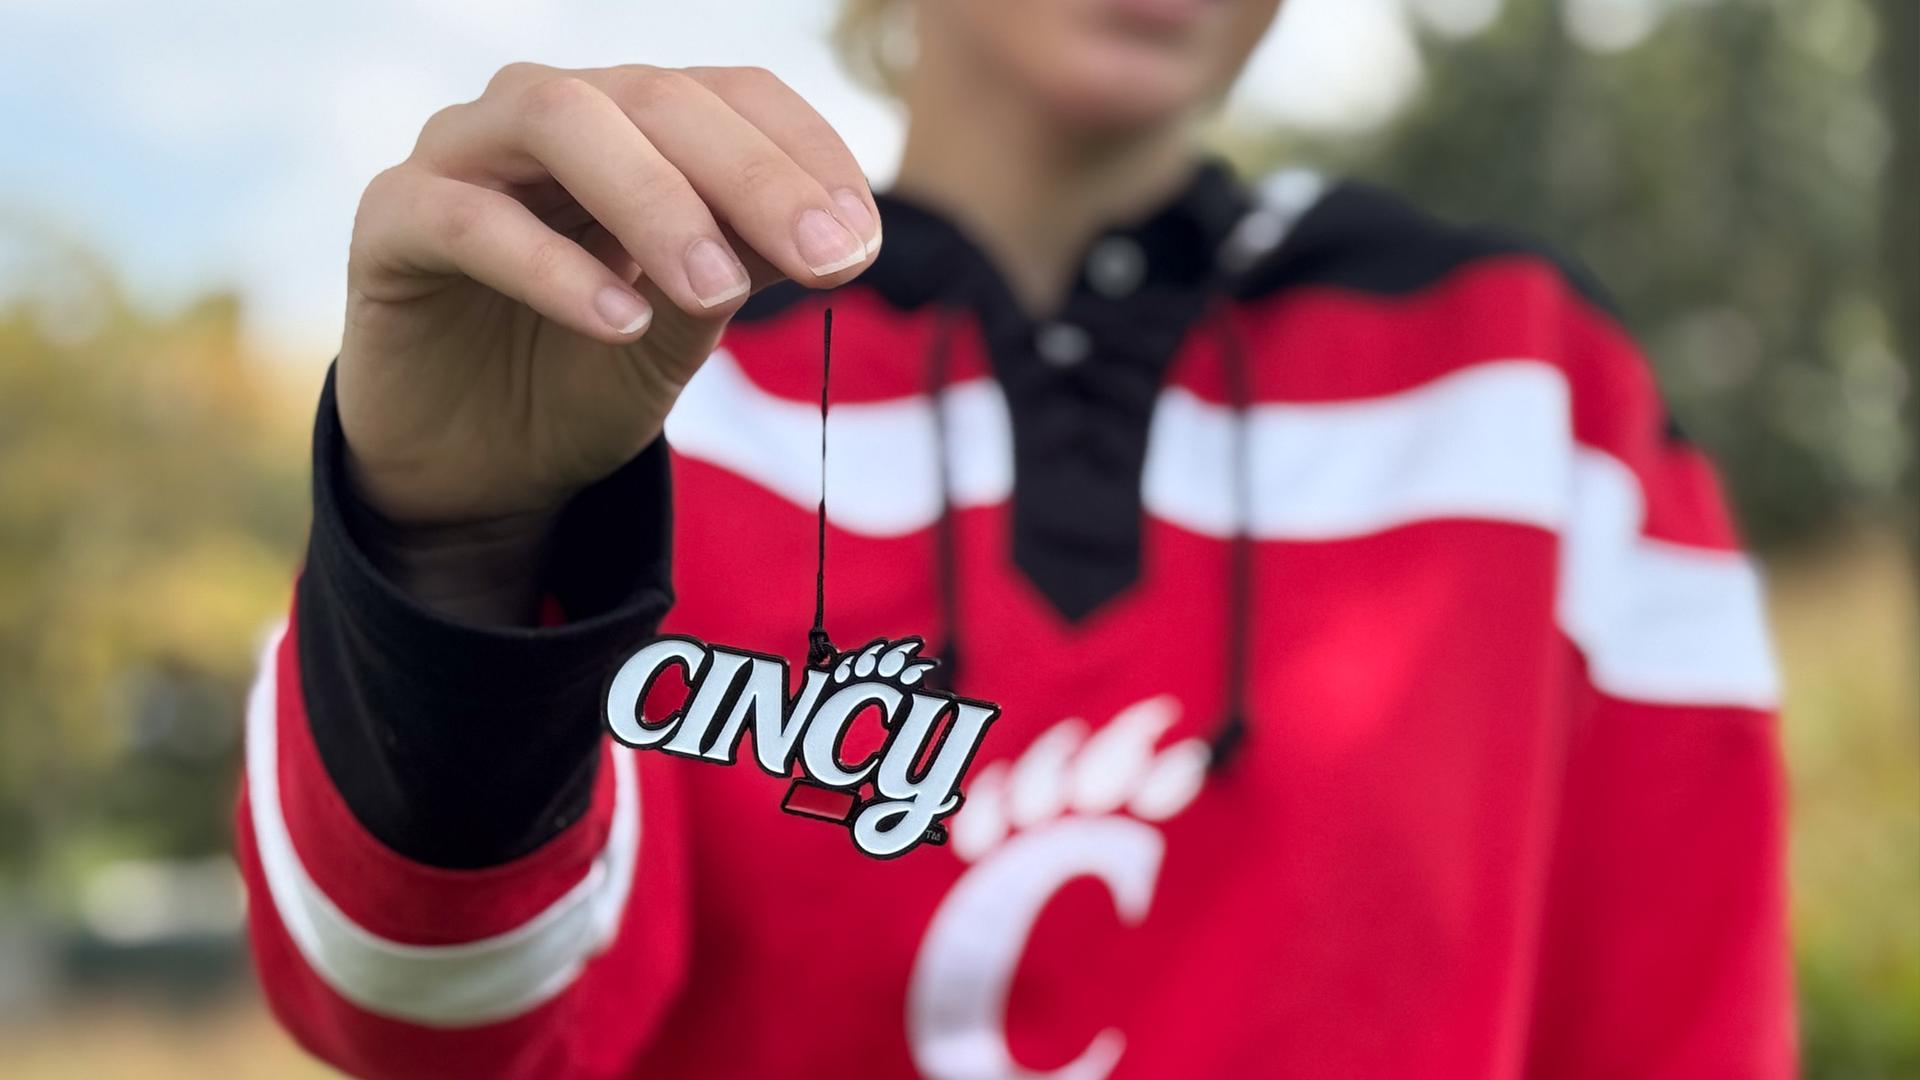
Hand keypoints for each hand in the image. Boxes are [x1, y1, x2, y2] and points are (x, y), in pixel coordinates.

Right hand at [339, 62, 879, 531]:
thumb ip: (741, 264)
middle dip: (752, 177)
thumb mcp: (686, 326)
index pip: (733, 94)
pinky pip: (468, 219)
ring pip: (558, 119)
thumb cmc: (586, 374)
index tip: (862, 242)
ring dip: (655, 200)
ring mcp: (460, 155)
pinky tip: (620, 323)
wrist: (479, 469)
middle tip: (828, 260)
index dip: (806, 155)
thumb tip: (833, 231)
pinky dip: (553, 267)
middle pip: (656, 97)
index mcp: (633, 123)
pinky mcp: (390, 222)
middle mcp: (547, 114)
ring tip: (720, 291)